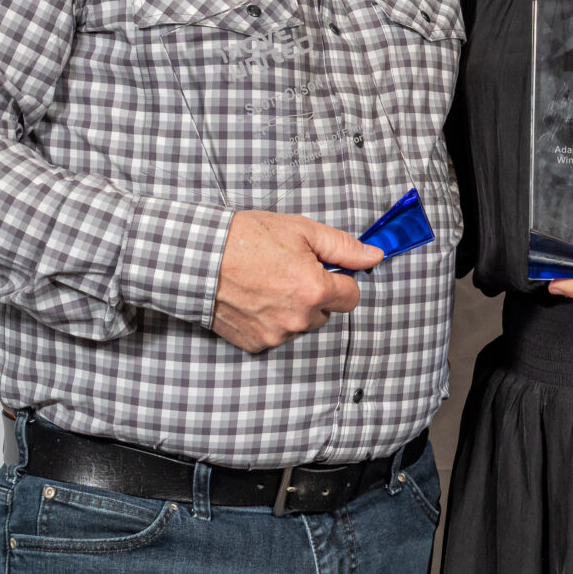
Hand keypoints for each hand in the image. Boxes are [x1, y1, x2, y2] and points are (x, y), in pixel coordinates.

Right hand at [212, 211, 381, 352]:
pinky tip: (255, 298)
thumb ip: (343, 247)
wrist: (199, 257)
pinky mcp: (256, 343)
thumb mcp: (301, 230)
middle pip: (326, 313)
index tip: (324, 270)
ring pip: (301, 324)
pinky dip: (271, 319)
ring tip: (268, 283)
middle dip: (315, 294)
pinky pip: (277, 334)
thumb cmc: (246, 238)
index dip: (340, 280)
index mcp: (315, 291)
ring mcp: (276, 335)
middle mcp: (298, 319)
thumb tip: (373, 256)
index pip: (352, 297)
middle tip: (289, 271)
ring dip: (293, 309)